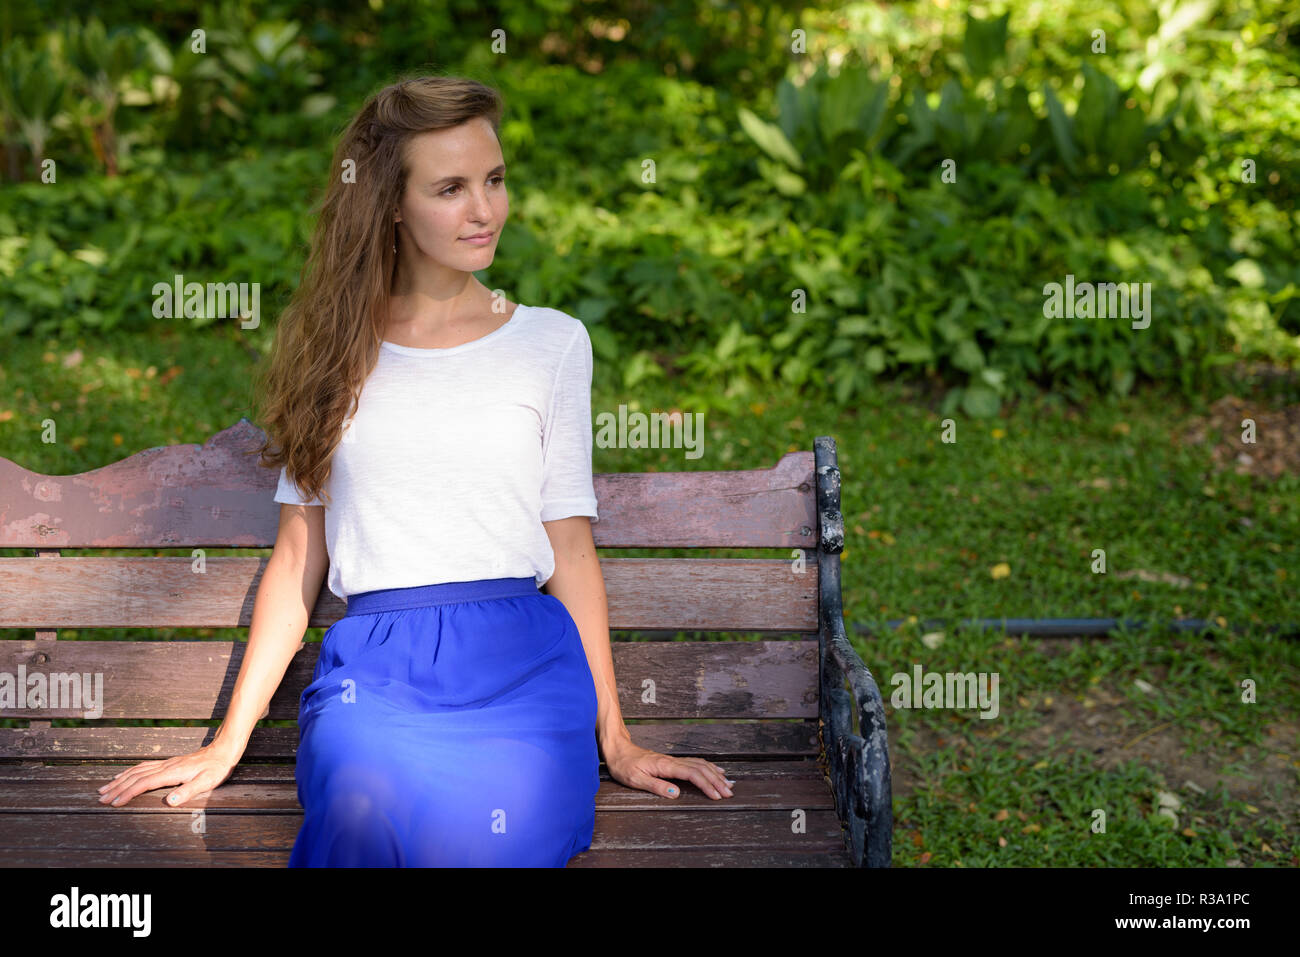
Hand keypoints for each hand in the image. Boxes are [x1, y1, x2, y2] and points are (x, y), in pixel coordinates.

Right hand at [96, 744, 237, 807]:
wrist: (223, 750)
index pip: (144, 784)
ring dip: (119, 779)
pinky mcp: (168, 763)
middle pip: (135, 777)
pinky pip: (143, 766)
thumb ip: (188, 791)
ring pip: (136, 771)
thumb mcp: (207, 782)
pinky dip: (129, 771)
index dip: (128, 793)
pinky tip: (123, 774)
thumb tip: (170, 801)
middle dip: (117, 788)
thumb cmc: (216, 768)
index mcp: (172, 773)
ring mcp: (166, 763)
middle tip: (100, 798)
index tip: (114, 803)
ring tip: (104, 788)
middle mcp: (165, 766)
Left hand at [602, 738, 734, 799]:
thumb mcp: (635, 779)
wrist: (618, 749)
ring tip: (728, 784)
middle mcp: (672, 761)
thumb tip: (676, 793)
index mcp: (665, 766)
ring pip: (700, 764)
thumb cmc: (624, 765)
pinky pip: (695, 763)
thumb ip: (656, 786)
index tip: (717, 796)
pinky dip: (708, 767)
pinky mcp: (672, 761)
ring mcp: (673, 760)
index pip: (692, 775)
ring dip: (715, 774)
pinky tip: (716, 771)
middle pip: (701, 769)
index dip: (706, 785)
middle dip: (717, 781)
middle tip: (729, 793)